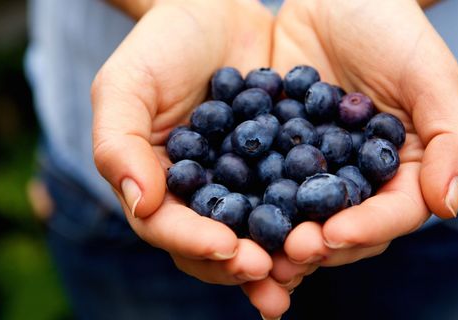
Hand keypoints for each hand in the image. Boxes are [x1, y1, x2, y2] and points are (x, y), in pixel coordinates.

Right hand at [91, 0, 288, 316]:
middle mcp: (206, 195)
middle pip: (219, 246)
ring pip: (262, 232)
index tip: (227, 247)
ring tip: (308, 261)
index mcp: (162, 186)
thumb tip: (140, 205)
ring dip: (284, 255)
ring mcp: (248, 184)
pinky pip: (301, 195)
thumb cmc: (163, 45)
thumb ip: (119, 145)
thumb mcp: (127, 85)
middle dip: (243, 264)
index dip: (195, 243)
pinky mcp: (285, 166)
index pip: (170, 228)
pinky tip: (338, 223)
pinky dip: (316, 213)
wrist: (219, 11)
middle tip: (272, 271)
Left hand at [269, 0, 457, 288]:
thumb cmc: (392, 30)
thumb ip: (454, 139)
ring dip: (279, 239)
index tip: (333, 235)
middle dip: (317, 244)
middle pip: (345, 228)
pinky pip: (261, 183)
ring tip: (255, 253)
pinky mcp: (276, 154)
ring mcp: (315, 171)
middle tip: (288, 254)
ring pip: (301, 217)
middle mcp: (360, 180)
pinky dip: (246, 201)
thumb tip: (450, 206)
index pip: (393, 213)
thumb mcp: (432, 76)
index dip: (366, 229)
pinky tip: (225, 214)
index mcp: (405, 172)